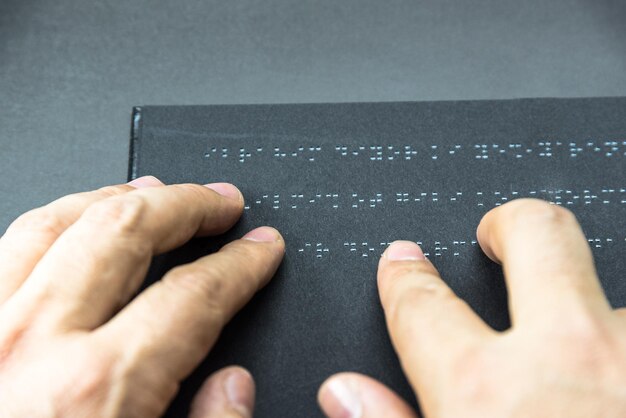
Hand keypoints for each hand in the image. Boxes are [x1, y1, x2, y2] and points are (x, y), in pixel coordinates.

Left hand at [0, 176, 284, 417]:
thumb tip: (232, 386)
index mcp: (94, 394)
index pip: (195, 293)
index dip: (241, 264)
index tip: (261, 249)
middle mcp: (29, 348)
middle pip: (127, 230)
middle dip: (187, 205)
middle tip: (220, 202)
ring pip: (54, 222)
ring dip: (114, 197)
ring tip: (152, 192)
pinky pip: (0, 253)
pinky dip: (46, 226)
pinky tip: (68, 229)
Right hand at [319, 199, 625, 417]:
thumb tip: (345, 391)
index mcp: (486, 392)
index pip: (423, 305)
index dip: (407, 278)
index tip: (404, 264)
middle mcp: (571, 358)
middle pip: (536, 234)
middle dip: (509, 223)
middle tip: (496, 232)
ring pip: (610, 291)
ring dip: (587, 308)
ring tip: (574, 341)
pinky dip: (623, 346)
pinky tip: (612, 380)